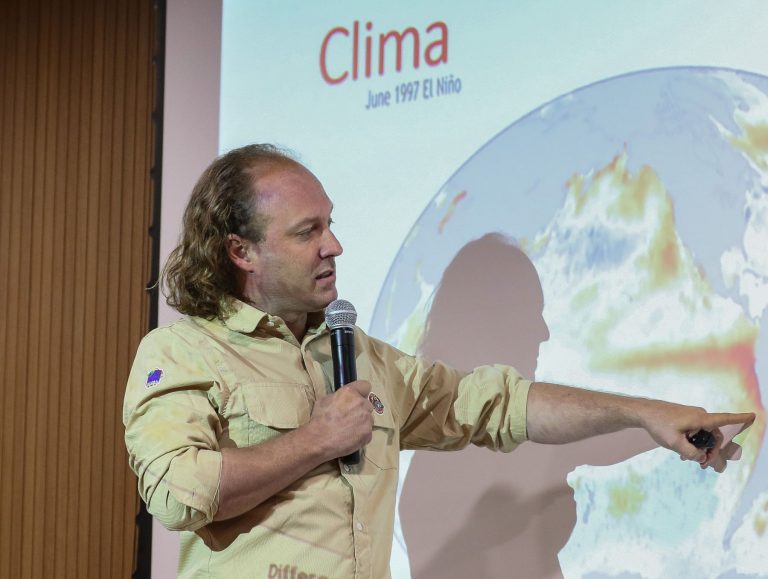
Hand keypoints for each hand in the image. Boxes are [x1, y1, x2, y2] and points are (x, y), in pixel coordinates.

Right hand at [310, 380, 373, 459]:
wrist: (319, 440)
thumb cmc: (319, 419)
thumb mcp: (325, 400)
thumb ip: (339, 396)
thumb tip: (345, 398)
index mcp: (350, 393)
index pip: (365, 386)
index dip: (361, 392)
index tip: (357, 397)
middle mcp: (362, 404)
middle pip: (367, 404)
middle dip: (360, 409)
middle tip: (349, 417)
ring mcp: (367, 419)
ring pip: (368, 419)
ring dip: (361, 422)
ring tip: (348, 429)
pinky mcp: (368, 434)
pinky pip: (367, 432)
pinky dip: (361, 435)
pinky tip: (350, 438)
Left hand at [637, 399, 754, 471]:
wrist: (643, 412)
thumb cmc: (658, 424)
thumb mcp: (674, 443)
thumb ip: (691, 453)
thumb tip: (702, 458)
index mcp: (700, 419)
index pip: (724, 419)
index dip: (740, 419)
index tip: (753, 416)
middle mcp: (700, 415)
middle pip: (715, 436)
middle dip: (712, 451)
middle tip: (703, 466)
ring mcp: (693, 416)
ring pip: (705, 435)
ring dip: (701, 448)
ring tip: (689, 460)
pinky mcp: (686, 418)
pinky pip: (696, 432)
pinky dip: (693, 442)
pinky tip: (684, 453)